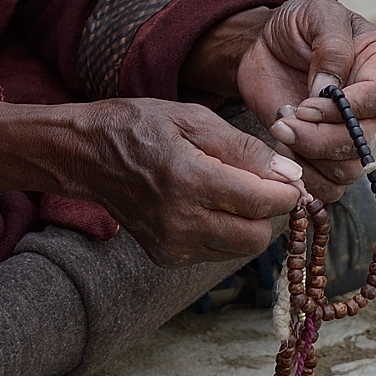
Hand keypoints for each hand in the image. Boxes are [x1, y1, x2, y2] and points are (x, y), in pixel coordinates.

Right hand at [0, 96, 302, 266]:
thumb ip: (244, 149)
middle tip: (261, 183)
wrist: (86, 154)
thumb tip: (289, 174)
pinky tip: (208, 204)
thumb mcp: (193, 119)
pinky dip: (224, 230)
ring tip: (232, 190)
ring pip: (239, 249)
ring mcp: (170, 244)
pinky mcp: (165, 256)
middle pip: (256, 237)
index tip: (289, 177)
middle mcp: (180, 221)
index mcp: (189, 180)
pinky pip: (216, 251)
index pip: (262, 203)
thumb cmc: (140, 125)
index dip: (286, 192)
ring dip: (248, 222)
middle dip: (269, 211)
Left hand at [182, 0, 375, 203]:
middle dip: (318, 138)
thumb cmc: (297, 24)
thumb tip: (329, 90)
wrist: (266, 46)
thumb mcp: (314, 14)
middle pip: (362, 143)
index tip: (306, 104)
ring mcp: (356, 132)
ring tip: (280, 129)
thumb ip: (330, 46)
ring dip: (307, 157)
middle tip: (283, 121)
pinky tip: (282, 147)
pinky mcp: (331, 154)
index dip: (343, 109)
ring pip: (348, 170)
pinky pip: (330, 186)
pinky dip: (302, 176)